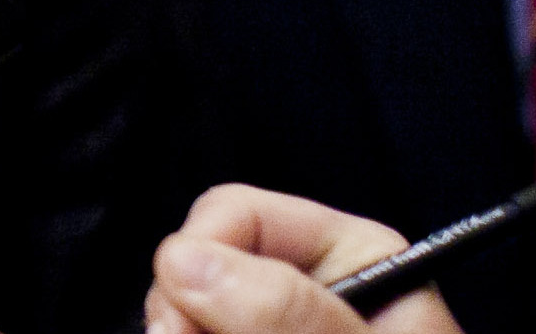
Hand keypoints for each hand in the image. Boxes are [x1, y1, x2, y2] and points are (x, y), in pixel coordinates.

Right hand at [145, 185, 463, 333]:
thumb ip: (291, 314)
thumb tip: (191, 260)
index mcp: (353, 261)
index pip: (238, 213)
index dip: (201, 254)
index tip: (184, 316)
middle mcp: (307, 291)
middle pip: (198, 265)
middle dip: (183, 311)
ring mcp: (271, 329)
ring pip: (183, 314)